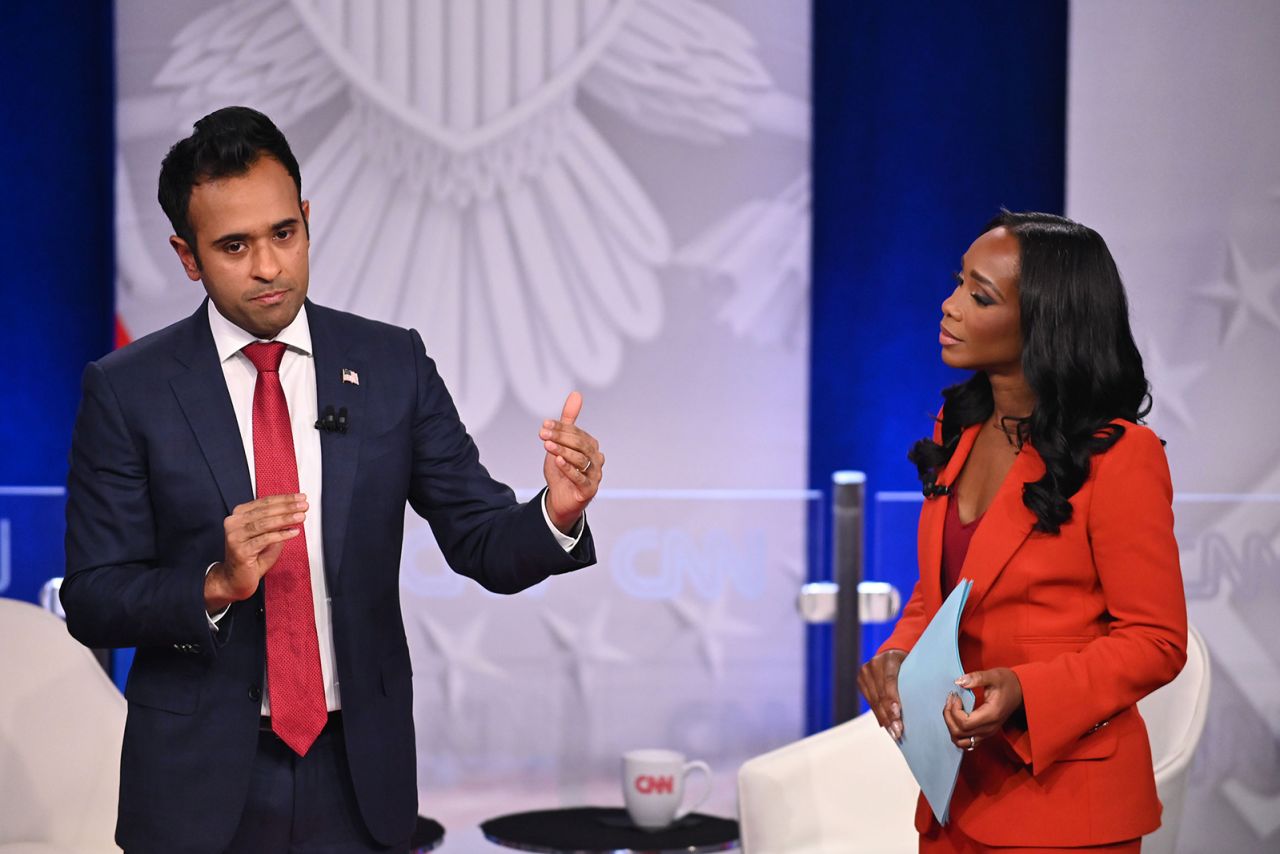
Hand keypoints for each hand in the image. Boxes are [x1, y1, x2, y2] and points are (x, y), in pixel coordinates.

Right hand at [203, 494, 306, 612]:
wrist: (235, 580)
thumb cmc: (252, 558)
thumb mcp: (267, 536)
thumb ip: (277, 523)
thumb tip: (296, 511)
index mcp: (239, 515)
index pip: (264, 502)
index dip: (284, 499)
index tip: (301, 497)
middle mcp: (234, 523)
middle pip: (265, 510)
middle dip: (287, 506)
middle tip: (304, 505)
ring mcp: (235, 536)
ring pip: (264, 523)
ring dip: (285, 518)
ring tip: (301, 517)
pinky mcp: (240, 550)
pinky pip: (264, 539)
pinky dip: (281, 534)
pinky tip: (294, 532)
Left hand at [540, 391, 602, 533]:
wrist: (560, 499)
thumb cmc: (561, 469)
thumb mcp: (560, 444)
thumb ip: (568, 421)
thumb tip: (576, 393)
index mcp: (591, 446)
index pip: (577, 433)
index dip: (561, 428)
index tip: (544, 424)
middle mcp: (597, 459)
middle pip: (581, 445)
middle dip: (561, 437)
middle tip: (543, 433)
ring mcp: (595, 475)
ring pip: (581, 460)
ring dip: (563, 451)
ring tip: (547, 445)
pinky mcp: (589, 490)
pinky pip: (580, 478)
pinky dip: (569, 469)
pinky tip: (557, 460)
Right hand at [858, 649, 906, 740]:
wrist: (891, 654)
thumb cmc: (908, 664)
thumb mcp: (913, 667)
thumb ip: (915, 680)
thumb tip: (923, 704)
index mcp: (889, 658)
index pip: (890, 680)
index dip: (893, 699)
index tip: (898, 715)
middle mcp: (874, 664)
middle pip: (881, 694)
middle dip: (889, 715)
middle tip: (897, 731)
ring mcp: (865, 672)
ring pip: (874, 700)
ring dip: (884, 718)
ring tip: (892, 732)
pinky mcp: (860, 680)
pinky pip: (870, 701)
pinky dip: (878, 714)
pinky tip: (885, 725)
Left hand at [944, 667, 1024, 750]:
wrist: (1021, 691)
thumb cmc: (1008, 683)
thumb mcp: (994, 675)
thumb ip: (977, 678)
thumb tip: (959, 681)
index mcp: (991, 715)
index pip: (965, 723)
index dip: (954, 710)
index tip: (955, 696)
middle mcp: (989, 728)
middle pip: (959, 733)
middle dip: (949, 716)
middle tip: (950, 699)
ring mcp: (987, 733)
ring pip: (961, 741)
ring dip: (951, 726)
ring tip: (950, 710)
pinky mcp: (984, 733)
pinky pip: (966, 742)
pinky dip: (957, 733)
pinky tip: (956, 718)